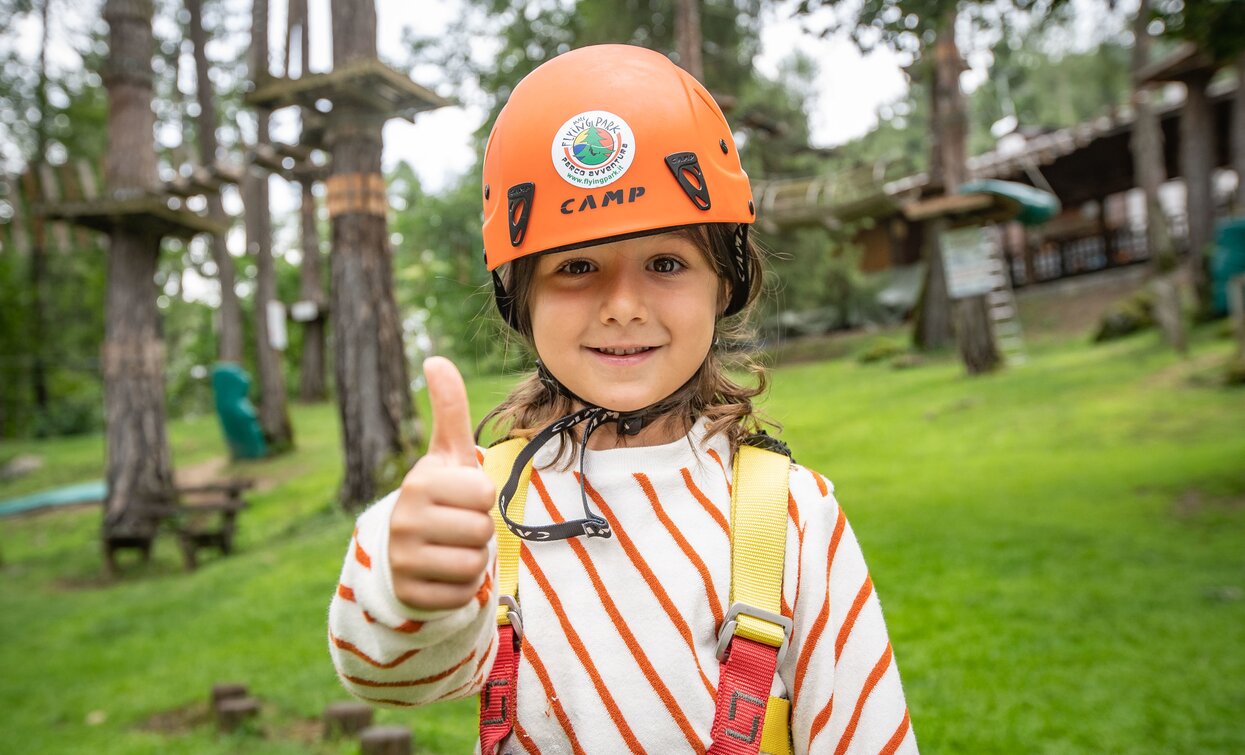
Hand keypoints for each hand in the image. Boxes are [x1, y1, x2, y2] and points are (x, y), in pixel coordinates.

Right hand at [388, 357, 495, 609]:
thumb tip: (436, 359)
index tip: (460, 497)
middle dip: (479, 531)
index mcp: (419, 482)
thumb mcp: (447, 454)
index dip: (481, 497)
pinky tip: (442, 574)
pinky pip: (462, 594)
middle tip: (457, 526)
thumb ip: (449, 408)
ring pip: (474, 564)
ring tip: (451, 548)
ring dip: (473, 559)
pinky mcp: (410, 595)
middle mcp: (404, 520)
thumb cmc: (440, 496)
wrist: (405, 550)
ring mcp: (403, 560)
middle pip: (482, 531)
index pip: (483, 494)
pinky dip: (461, 588)